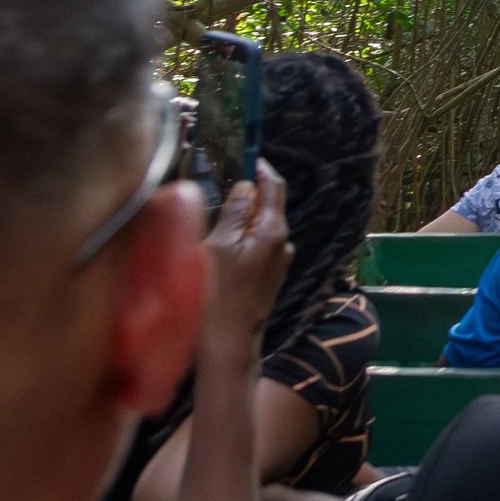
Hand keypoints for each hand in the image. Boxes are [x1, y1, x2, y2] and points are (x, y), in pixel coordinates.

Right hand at [204, 160, 291, 346]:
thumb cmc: (217, 292)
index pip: (275, 187)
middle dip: (248, 197)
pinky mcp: (269, 277)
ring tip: (215, 223)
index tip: (248, 158)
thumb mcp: (219, 244)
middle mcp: (284, 243)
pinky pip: (257, 247)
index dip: (262, 170)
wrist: (227, 342)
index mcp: (274, 230)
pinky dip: (243, 240)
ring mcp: (279, 262)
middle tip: (221, 192)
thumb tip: (247, 187)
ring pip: (261, 229)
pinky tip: (221, 249)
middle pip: (268, 208)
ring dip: (244, 221)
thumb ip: (236, 212)